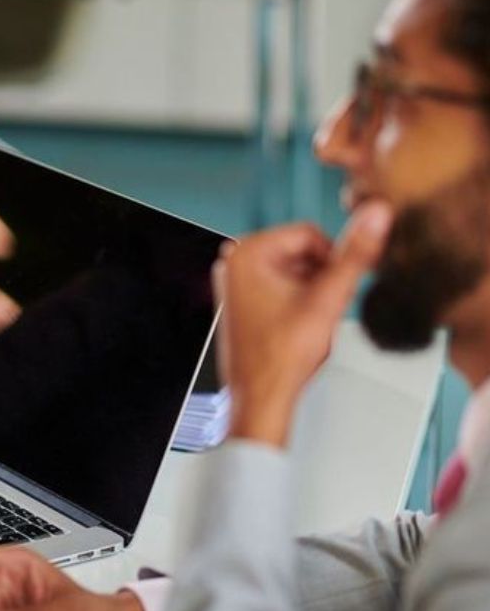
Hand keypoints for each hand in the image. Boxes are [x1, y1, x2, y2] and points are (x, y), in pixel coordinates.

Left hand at [215, 201, 390, 446]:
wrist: (261, 396)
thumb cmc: (281, 356)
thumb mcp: (329, 299)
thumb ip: (355, 255)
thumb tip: (376, 214)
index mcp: (246, 252)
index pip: (311, 234)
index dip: (332, 262)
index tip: (333, 289)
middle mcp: (234, 261)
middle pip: (302, 251)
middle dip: (320, 277)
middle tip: (320, 309)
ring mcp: (236, 280)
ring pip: (296, 269)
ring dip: (313, 290)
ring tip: (308, 321)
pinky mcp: (243, 297)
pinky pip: (283, 285)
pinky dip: (300, 300)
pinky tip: (299, 325)